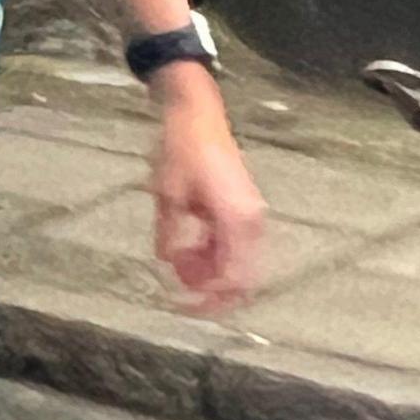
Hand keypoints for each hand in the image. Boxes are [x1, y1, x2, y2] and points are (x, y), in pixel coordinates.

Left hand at [147, 72, 269, 314]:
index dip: (208, 299)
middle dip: (212, 291)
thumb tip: (168, 266)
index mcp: (238, 221)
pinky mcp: (244, 209)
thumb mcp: (167, 196)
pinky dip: (214, 255)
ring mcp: (251, 216)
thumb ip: (171, 237)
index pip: (233, 279)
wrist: (196, 115)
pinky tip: (188, 250)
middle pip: (243, 278)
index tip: (180, 304)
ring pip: (239, 264)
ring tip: (178, 265)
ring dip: (211, 272)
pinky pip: (234, 246)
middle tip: (179, 293)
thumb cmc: (181, 150)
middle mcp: (252, 222)